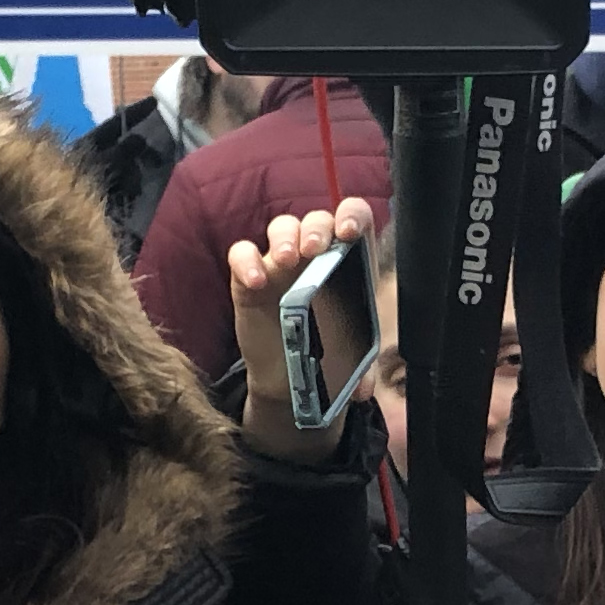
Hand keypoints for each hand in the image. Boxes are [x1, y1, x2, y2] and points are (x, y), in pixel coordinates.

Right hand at [226, 196, 372, 465]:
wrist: (287, 375)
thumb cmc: (324, 352)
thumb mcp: (349, 358)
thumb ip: (361, 369)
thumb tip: (362, 388)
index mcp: (348, 262)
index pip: (354, 218)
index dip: (352, 216)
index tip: (348, 232)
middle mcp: (315, 254)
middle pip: (317, 220)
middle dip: (317, 228)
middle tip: (314, 250)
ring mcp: (280, 263)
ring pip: (282, 227)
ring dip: (285, 236)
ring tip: (286, 259)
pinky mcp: (249, 276)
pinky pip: (242, 253)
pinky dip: (246, 261)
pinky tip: (256, 280)